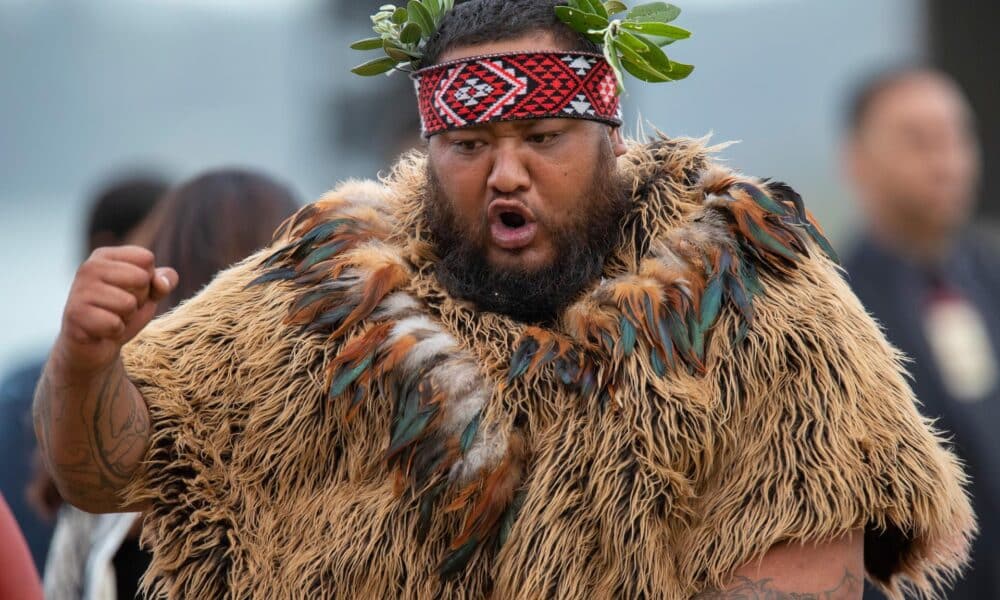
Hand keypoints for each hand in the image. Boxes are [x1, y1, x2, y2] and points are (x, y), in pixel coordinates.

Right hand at [55, 246, 177, 376]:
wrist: (95, 345)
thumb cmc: (123, 312)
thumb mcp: (150, 293)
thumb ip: (164, 280)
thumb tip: (161, 282)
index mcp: (105, 256)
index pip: (146, 259)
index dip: (148, 280)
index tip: (131, 290)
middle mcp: (88, 268)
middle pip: (141, 278)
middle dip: (139, 299)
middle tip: (121, 308)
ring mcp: (79, 290)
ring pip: (129, 303)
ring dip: (126, 317)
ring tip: (111, 317)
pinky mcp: (75, 315)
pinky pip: (115, 324)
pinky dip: (115, 332)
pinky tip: (101, 331)